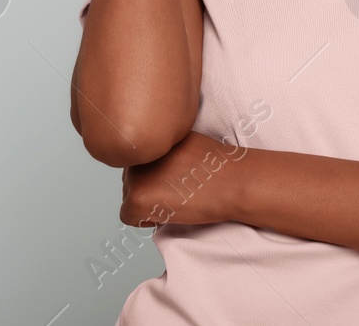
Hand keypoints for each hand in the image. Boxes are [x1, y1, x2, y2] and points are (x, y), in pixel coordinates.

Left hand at [120, 131, 247, 226]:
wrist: (231, 182)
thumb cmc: (216, 166)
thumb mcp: (185, 143)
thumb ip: (164, 149)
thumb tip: (154, 163)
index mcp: (148, 138)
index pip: (138, 163)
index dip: (155, 176)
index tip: (175, 180)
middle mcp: (138, 154)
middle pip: (131, 180)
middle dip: (150, 189)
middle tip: (176, 192)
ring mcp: (135, 176)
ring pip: (129, 197)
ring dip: (148, 203)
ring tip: (175, 200)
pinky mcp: (137, 199)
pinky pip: (128, 216)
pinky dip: (144, 220)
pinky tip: (168, 212)